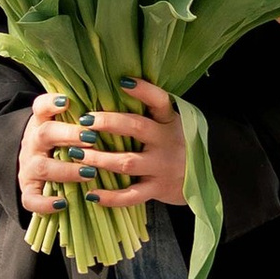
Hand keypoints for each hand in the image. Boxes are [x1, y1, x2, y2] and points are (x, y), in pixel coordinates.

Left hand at [16, 81, 189, 212]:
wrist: (203, 180)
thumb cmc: (176, 146)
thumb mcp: (171, 125)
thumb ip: (149, 113)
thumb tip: (113, 89)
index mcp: (169, 121)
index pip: (159, 101)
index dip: (143, 90)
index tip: (122, 81)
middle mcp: (167, 142)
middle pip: (137, 127)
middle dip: (108, 123)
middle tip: (84, 120)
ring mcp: (162, 167)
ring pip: (127, 162)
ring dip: (100, 158)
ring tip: (76, 154)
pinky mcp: (158, 189)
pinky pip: (132, 195)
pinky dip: (111, 197)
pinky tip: (91, 194)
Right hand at [18, 89, 101, 215]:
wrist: (33, 166)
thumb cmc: (59, 143)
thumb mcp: (65, 125)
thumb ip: (83, 117)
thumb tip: (117, 98)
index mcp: (42, 122)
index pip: (40, 106)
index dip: (51, 102)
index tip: (67, 101)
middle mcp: (33, 142)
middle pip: (45, 133)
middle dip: (69, 135)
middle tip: (92, 138)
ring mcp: (28, 167)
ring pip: (42, 167)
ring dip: (67, 170)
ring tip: (90, 172)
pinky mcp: (28, 190)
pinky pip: (31, 199)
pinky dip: (45, 204)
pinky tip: (62, 204)